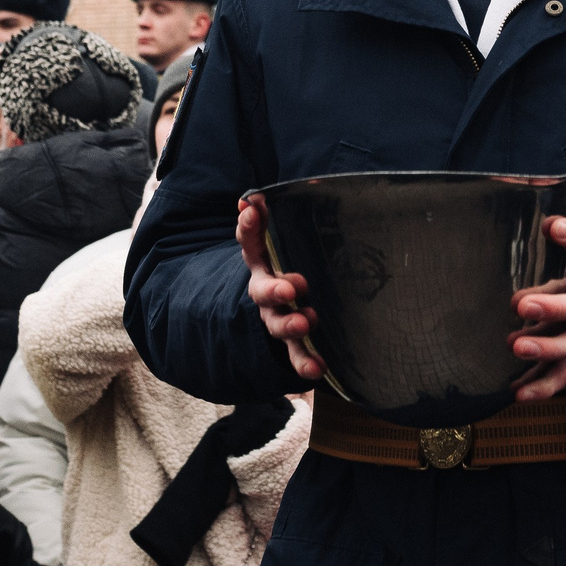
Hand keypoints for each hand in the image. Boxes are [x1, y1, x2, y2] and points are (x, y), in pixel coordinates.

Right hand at [237, 198, 322, 383]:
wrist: (285, 307)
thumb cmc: (288, 264)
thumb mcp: (280, 241)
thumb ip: (268, 221)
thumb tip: (255, 196)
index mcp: (262, 265)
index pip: (251, 242)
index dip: (248, 227)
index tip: (250, 211)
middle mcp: (266, 292)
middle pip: (263, 291)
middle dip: (276, 289)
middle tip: (293, 287)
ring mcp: (278, 318)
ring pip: (278, 325)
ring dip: (290, 325)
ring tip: (307, 322)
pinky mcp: (295, 343)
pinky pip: (297, 355)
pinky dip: (303, 363)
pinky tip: (316, 370)